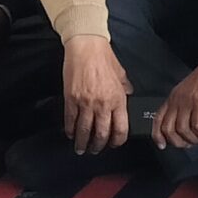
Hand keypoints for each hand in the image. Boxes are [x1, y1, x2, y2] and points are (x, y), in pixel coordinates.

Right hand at [61, 35, 133, 152]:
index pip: (120, 129)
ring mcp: (86, 103)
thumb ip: (125, 89)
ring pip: (84, 131)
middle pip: (101, 134)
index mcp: (118, 99)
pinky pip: (70, 121)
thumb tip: (128, 97)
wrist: (86, 47)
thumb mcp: (121, 75)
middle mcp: (103, 104)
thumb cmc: (104, 58)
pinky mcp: (71, 99)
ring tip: (81, 148)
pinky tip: (71, 134)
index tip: (113, 144)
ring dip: (82, 143)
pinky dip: (70, 130)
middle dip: (98, 146)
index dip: (117, 141)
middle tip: (95, 150)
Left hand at [153, 56, 197, 148]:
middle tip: (191, 144)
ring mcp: (188, 100)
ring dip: (194, 140)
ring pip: (183, 130)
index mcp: (173, 96)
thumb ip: (185, 104)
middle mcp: (177, 99)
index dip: (158, 136)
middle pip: (169, 129)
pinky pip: (197, 126)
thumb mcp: (191, 90)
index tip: (163, 145)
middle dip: (179, 143)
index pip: (158, 119)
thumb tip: (186, 124)